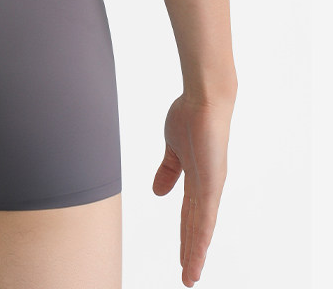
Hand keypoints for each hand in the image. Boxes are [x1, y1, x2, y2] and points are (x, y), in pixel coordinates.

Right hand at [152, 92, 233, 286]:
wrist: (204, 98)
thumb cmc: (190, 115)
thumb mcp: (172, 148)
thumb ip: (167, 171)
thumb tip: (158, 193)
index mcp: (196, 178)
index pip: (189, 214)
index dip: (185, 236)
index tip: (182, 256)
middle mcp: (207, 187)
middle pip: (197, 227)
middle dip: (191, 252)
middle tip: (188, 277)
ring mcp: (211, 185)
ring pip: (203, 228)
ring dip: (196, 252)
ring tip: (191, 275)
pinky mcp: (212, 181)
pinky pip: (207, 216)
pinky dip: (202, 236)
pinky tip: (199, 253)